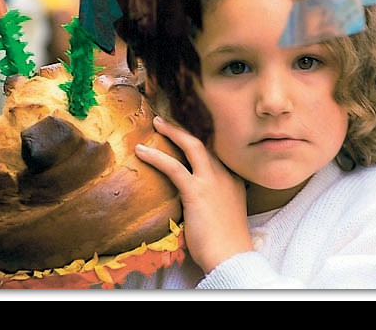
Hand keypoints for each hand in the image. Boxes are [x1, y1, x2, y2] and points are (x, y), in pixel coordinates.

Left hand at [135, 116, 252, 273]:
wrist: (231, 256)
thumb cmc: (225, 241)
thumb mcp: (225, 212)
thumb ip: (214, 199)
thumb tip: (196, 198)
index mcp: (233, 180)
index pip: (215, 152)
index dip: (199, 140)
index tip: (185, 133)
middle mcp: (225, 175)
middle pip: (204, 143)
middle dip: (184, 129)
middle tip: (166, 121)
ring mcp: (212, 181)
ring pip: (192, 146)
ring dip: (172, 132)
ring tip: (156, 123)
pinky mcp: (197, 191)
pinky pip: (173, 167)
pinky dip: (156, 157)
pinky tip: (142, 151)